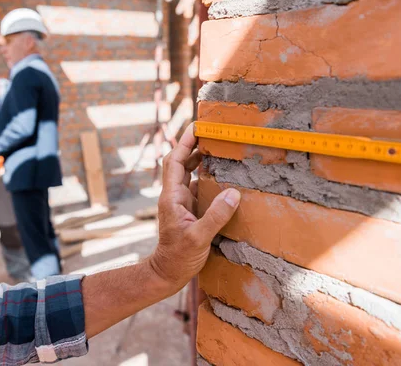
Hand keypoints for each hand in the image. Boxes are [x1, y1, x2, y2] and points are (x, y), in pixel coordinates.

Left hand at [149, 123, 240, 289]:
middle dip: (193, 146)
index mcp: (172, 197)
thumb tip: (233, 193)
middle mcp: (174, 196)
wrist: (167, 273)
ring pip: (188, 174)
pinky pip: (197, 188)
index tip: (197, 127)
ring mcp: (181, 203)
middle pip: (180, 162)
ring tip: (218, 149)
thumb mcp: (198, 237)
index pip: (174, 161)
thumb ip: (215, 216)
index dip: (184, 143)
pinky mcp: (189, 211)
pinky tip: (221, 177)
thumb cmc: (178, 257)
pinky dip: (206, 178)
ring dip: (199, 160)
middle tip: (212, 133)